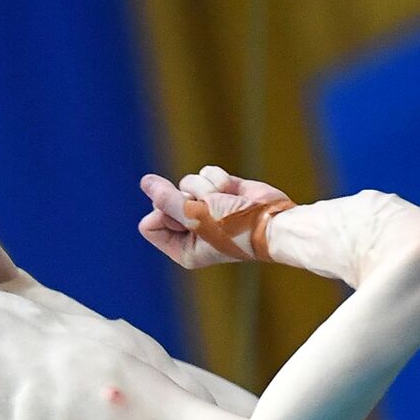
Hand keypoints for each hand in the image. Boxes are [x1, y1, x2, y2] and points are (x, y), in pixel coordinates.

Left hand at [138, 166, 293, 268]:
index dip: (164, 214)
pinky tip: (234, 191)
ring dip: (205, 187)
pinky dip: (219, 178)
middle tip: (209, 208)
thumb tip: (145, 182)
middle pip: (164, 200)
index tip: (186, 217)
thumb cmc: (235, 228)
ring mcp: (206, 208)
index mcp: (181, 247)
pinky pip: (204, 172)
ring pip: (185, 182)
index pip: (149, 224)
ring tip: (225, 201)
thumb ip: (167, 200)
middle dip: (187, 198)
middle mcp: (190, 229)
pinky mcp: (220, 189)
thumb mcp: (196, 217)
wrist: (274, 222)